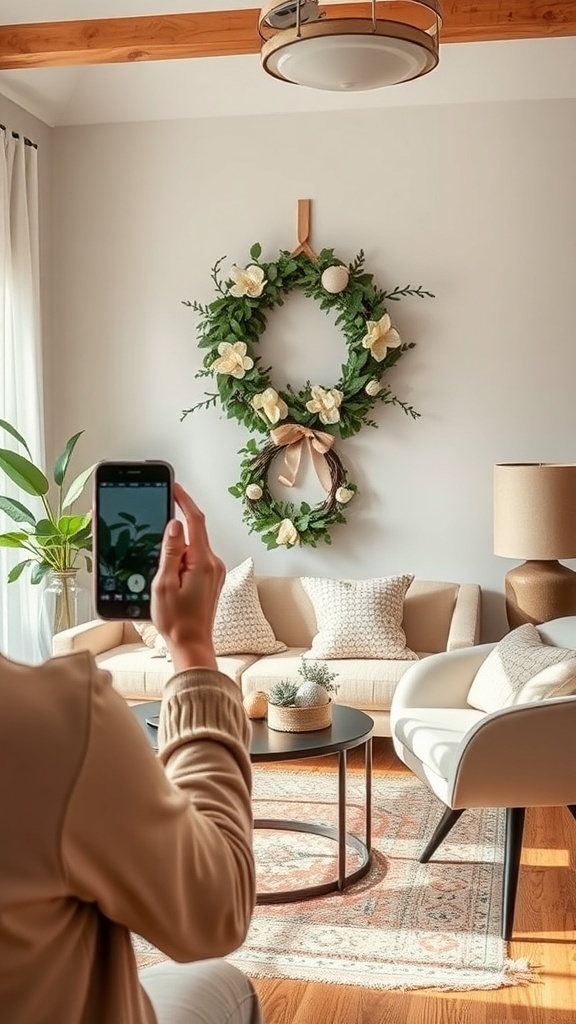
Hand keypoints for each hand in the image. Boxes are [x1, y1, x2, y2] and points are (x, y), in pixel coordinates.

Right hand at [151, 482, 224, 672]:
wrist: (192, 645)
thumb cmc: (176, 621)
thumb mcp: (163, 584)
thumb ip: (170, 551)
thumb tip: (174, 524)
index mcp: (203, 562)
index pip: (195, 520)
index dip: (183, 500)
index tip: (174, 487)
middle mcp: (214, 564)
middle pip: (192, 535)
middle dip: (172, 539)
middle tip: (155, 554)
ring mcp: (215, 572)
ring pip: (192, 550)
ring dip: (175, 556)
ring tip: (162, 580)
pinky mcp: (212, 579)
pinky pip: (195, 561)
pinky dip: (180, 564)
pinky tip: (169, 582)